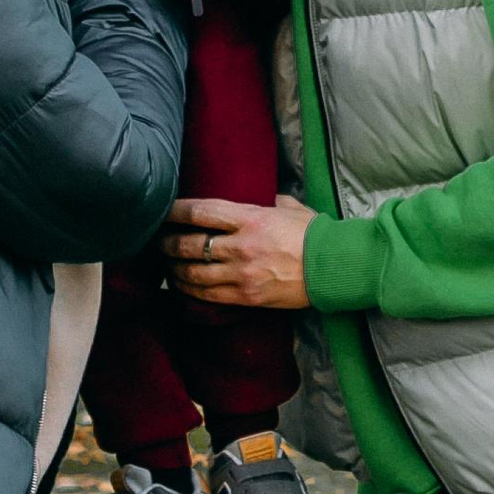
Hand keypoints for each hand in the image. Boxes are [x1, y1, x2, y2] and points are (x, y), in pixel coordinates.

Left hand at [163, 192, 313, 308]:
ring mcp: (242, 274)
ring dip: (173, 269)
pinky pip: (207, 295)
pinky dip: (188, 290)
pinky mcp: (247, 297)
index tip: (162, 210)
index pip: (201, 212)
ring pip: (192, 273)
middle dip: (167, 244)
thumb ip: (266, 201)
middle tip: (157, 241)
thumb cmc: (315, 235)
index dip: (174, 211)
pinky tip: (181, 284)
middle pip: (189, 244)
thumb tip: (254, 196)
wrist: (335, 268)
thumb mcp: (289, 207)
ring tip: (166, 265)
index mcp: (251, 218)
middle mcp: (242, 246)